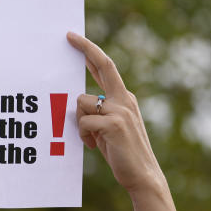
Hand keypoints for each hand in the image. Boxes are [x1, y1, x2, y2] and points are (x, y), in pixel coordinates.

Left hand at [67, 32, 164, 194]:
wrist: (142, 175)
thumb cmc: (121, 152)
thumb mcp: (108, 127)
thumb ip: (97, 111)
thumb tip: (77, 101)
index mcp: (123, 98)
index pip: (106, 68)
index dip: (91, 51)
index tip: (75, 39)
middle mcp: (124, 99)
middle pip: (103, 65)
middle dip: (85, 49)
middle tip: (68, 36)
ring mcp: (120, 109)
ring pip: (81, 102)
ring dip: (80, 122)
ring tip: (92, 139)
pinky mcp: (114, 123)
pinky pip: (83, 122)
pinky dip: (83, 135)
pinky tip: (93, 145)